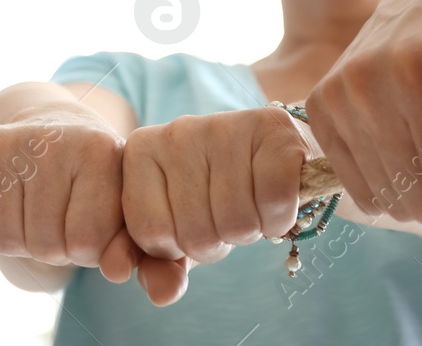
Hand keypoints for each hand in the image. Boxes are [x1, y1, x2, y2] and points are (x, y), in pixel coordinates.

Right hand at [0, 113, 132, 277]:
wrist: (55, 129)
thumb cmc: (91, 180)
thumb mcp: (118, 207)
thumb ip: (125, 246)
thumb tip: (116, 273)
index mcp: (100, 151)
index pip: (88, 242)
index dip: (86, 251)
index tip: (88, 227)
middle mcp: (52, 140)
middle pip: (44, 244)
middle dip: (52, 249)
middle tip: (57, 222)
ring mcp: (10, 140)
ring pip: (5, 240)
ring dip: (19, 244)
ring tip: (32, 216)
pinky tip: (1, 209)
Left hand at [121, 107, 313, 290]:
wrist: (271, 150)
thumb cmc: (216, 192)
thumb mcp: (179, 228)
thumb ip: (158, 266)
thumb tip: (160, 295)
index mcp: (140, 151)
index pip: (150, 233)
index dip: (177, 247)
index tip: (190, 223)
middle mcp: (175, 131)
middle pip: (194, 234)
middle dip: (218, 240)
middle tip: (226, 213)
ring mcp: (223, 125)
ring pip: (236, 223)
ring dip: (251, 230)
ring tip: (250, 203)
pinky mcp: (271, 128)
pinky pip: (274, 203)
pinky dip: (280, 217)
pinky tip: (275, 196)